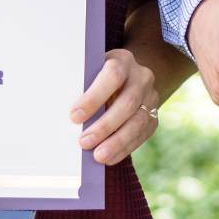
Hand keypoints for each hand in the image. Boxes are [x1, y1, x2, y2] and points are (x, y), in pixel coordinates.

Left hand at [71, 45, 158, 165]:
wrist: (126, 78)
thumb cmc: (97, 79)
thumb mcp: (91, 74)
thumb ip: (82, 87)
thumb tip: (65, 115)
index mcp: (123, 60)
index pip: (113, 76)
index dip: (94, 97)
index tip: (74, 117)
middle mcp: (142, 77)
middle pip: (128, 102)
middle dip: (105, 125)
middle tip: (84, 142)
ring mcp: (151, 97)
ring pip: (138, 121)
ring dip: (117, 141)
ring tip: (98, 156)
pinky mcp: (154, 116)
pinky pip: (142, 135)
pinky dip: (125, 148)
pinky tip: (109, 158)